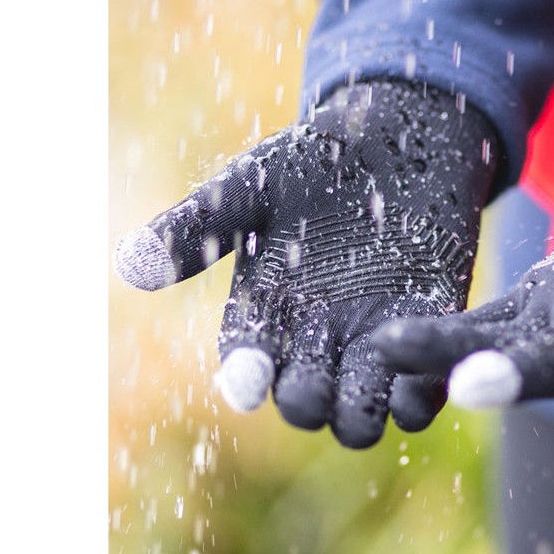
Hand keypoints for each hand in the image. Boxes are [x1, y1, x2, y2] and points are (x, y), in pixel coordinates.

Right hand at [114, 80, 496, 446]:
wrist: (394, 140)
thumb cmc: (313, 159)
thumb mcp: (251, 185)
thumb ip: (198, 225)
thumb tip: (126, 265)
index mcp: (265, 313)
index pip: (247, 364)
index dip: (246, 376)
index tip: (248, 380)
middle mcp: (316, 340)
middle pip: (306, 403)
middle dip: (308, 402)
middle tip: (317, 384)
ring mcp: (373, 342)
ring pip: (363, 413)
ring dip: (366, 410)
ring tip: (373, 381)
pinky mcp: (427, 332)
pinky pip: (423, 387)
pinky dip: (422, 391)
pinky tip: (425, 368)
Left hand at [372, 92, 553, 407]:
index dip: (527, 372)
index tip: (469, 378)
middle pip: (521, 361)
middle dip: (455, 361)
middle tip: (386, 357)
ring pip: (497, 342)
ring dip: (438, 345)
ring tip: (371, 341)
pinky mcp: (552, 304)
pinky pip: (495, 318)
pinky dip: (452, 322)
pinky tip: (398, 321)